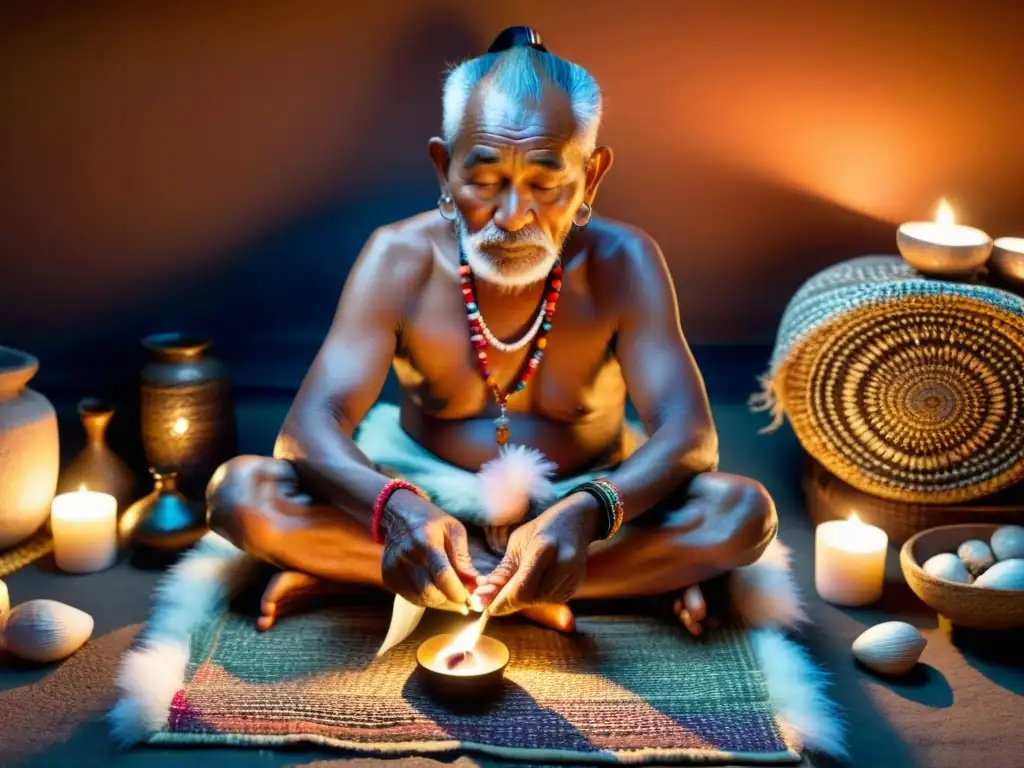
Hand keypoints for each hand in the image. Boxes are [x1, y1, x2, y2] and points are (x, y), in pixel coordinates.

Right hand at [381, 491, 479, 611]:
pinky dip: (426, 599)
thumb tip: (475, 583)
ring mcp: (394, 569)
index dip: (457, 592)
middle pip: (430, 592)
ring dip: (440, 602)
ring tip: (450, 595)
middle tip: (463, 599)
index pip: (442, 575)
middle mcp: (407, 558)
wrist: (398, 515)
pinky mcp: (388, 578)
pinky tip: (435, 590)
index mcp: (426, 542)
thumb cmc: (431, 522)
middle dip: (450, 601)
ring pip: (421, 599)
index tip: (470, 599)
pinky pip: (411, 598)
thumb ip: (463, 558)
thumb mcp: (454, 530)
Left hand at [483, 493, 598, 615]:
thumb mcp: (517, 543)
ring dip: (522, 600)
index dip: (501, 602)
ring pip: (539, 602)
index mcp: (543, 548)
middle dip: (509, 601)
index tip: (486, 606)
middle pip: (529, 599)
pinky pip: (550, 600)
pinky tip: (532, 584)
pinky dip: (536, 597)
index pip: (521, 590)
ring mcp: (572, 576)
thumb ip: (503, 571)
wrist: (576, 522)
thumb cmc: (541, 529)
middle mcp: (562, 564)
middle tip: (493, 597)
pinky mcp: (575, 585)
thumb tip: (483, 594)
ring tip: (513, 585)